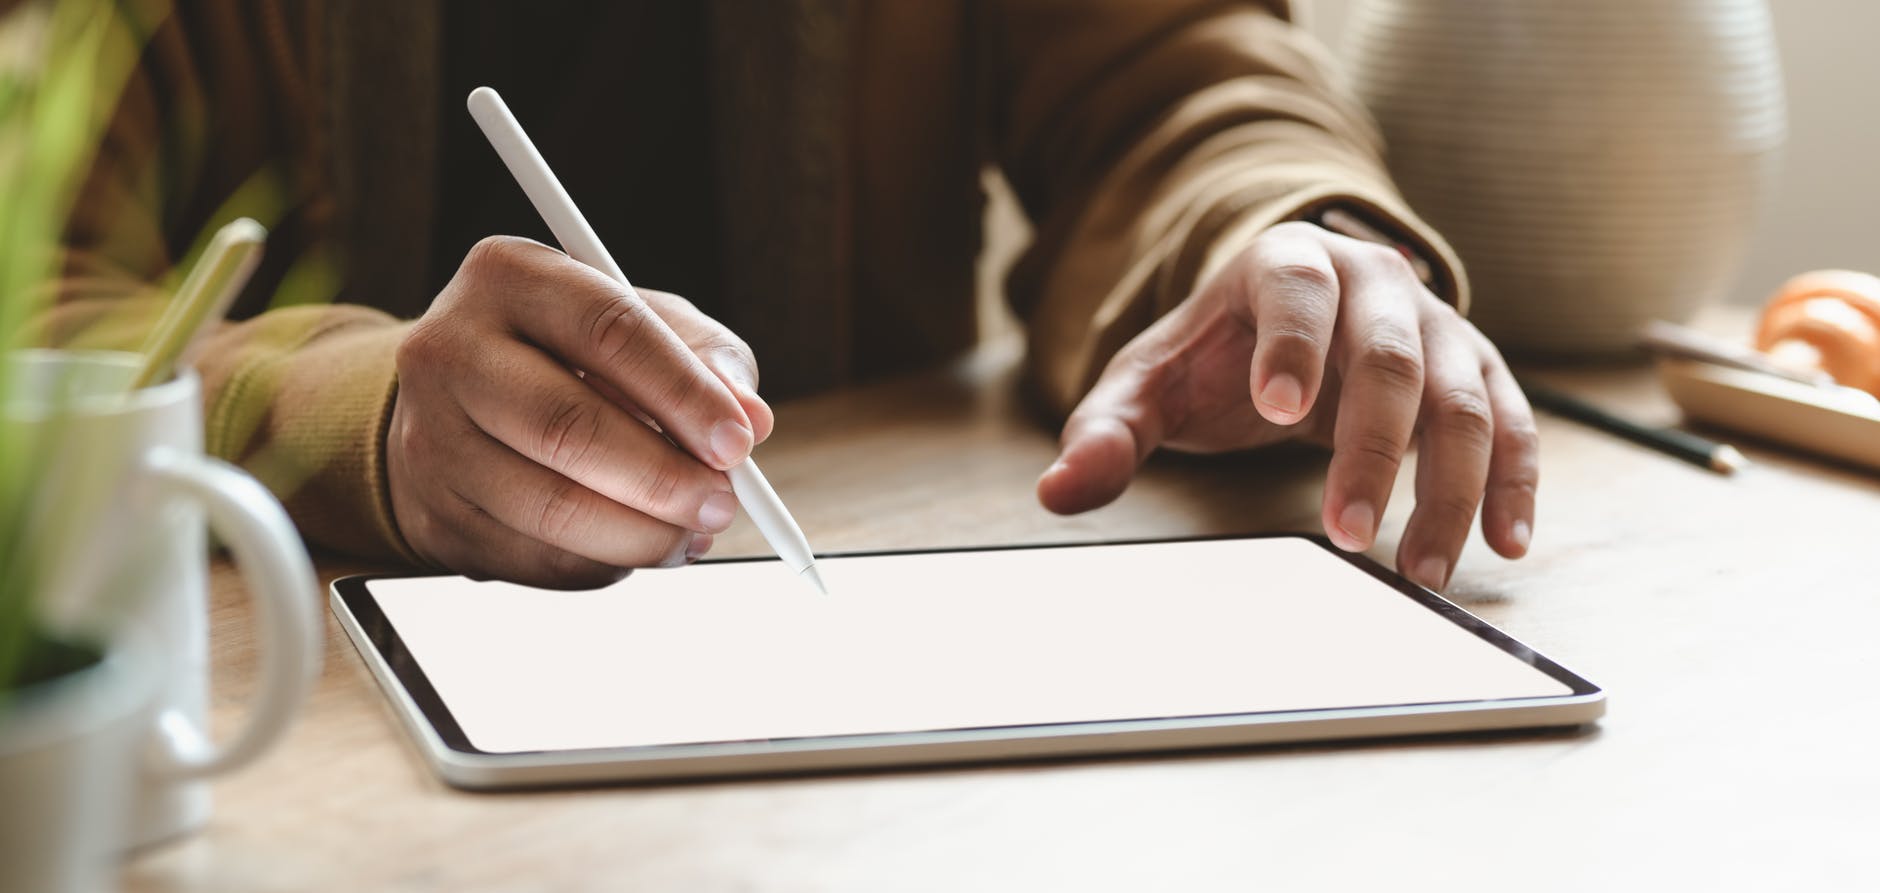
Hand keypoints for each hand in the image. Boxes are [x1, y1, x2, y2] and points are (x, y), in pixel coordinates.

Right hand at [388, 236, 774, 588]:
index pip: (607, 331)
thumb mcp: (642, 322)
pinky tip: (636, 545)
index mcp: (509, 277)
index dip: (683, 394)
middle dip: (663, 479)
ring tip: (692, 532)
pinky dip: (603, 563)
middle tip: (723, 502)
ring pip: (549, 508)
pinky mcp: (433, 514)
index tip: (738, 442)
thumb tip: (751, 419)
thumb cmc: (565, 354)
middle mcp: (450, 350)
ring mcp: (428, 437)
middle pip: (567, 427)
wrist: (454, 401)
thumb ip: (706, 358)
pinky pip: (533, 559)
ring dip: (641, 535)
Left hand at [1036, 221, 1537, 590]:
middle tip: (1350, 538)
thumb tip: (1059, 490)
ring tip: (1421, 569)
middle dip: (1375, 451)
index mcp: (1286, 264)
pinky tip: (1504, 543)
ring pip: (1464, 397)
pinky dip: (1513, 481)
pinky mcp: (1474, 368)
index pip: (1299, 292)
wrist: (1284, 316)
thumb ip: (1104, 431)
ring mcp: (1434, 323)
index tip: (1281, 411)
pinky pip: (1511, 421)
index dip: (1294, 347)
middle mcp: (1374, 281)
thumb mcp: (1148, 382)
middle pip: (1393, 357)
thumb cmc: (1213, 352)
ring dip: (1452, 486)